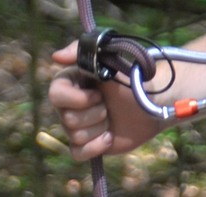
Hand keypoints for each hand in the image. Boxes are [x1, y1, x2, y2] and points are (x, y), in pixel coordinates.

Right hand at [48, 42, 165, 159]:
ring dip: (99, 127)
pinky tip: (109, 137)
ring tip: (111, 117)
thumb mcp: (106, 57)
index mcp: (68, 83)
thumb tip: (55, 57)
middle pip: (67, 119)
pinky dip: (95, 147)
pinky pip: (78, 153)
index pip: (55, 95)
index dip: (78, 99)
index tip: (98, 94)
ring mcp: (78, 125)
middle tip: (107, 105)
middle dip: (94, 114)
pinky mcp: (88, 144)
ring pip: (75, 136)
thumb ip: (79, 51)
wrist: (150, 101)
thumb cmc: (128, 77)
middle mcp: (68, 105)